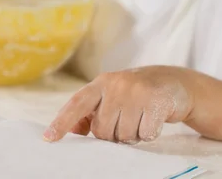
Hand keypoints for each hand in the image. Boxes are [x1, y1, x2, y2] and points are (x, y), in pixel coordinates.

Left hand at [43, 66, 194, 143]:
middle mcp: (116, 85)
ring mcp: (136, 92)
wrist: (173, 82)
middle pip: (102, 130)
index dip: (62, 122)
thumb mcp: (110, 97)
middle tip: (125, 122)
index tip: (48, 138)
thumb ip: (90, 112)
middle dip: (112, 135)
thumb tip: (75, 130)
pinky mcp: (157, 102)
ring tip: (139, 119)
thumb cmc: (134, 94)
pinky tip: (152, 120)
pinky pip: (145, 135)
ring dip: (131, 135)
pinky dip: (148, 134)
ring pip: (123, 135)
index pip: (76, 104)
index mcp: (100, 83)